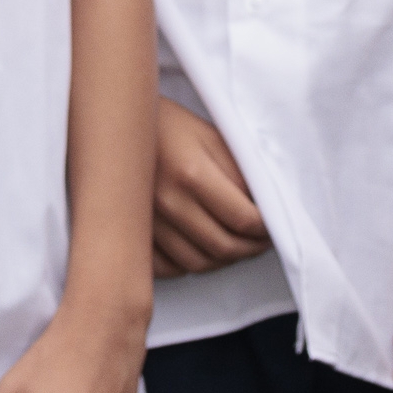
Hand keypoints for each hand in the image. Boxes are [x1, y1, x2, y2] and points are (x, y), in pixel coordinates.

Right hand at [149, 98, 269, 278]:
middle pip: (222, 247)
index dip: (266, 229)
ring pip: (196, 263)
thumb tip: (265, 207)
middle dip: (250, 249)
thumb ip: (240, 172)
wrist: (118, 124)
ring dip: (223, 260)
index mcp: (191, 174)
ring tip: (236, 246)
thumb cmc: (170, 126)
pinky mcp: (132, 232)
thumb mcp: (212, 137)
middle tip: (261, 241)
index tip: (273, 227)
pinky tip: (200, 250)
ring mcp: (146, 222)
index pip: (242, 219)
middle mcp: (167, 202)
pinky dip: (188, 266)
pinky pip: (166, 268)